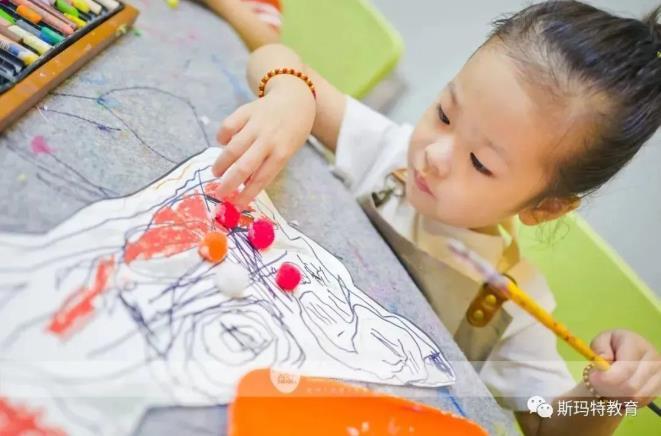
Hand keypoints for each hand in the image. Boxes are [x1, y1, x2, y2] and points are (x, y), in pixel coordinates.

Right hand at [212, 76, 315, 206]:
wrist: (295, 98)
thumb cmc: (291, 132)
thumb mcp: (287, 151)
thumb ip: (268, 165)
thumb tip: (244, 184)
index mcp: (282, 152)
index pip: (262, 178)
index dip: (248, 193)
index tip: (236, 205)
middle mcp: (269, 139)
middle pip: (245, 165)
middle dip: (229, 182)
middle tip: (220, 192)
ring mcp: (256, 124)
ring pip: (233, 147)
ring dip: (221, 163)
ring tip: (216, 172)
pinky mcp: (246, 110)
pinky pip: (228, 126)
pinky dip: (222, 137)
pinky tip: (222, 144)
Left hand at [588, 329, 660, 405]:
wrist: (628, 352)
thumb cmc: (611, 347)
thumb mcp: (601, 340)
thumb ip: (599, 347)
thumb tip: (604, 359)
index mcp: (636, 344)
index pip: (626, 368)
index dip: (608, 378)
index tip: (593, 379)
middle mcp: (653, 359)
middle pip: (631, 385)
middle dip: (609, 388)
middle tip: (596, 384)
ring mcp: (659, 375)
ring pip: (636, 396)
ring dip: (616, 396)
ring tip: (606, 386)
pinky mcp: (659, 387)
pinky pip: (641, 402)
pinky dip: (625, 401)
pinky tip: (617, 392)